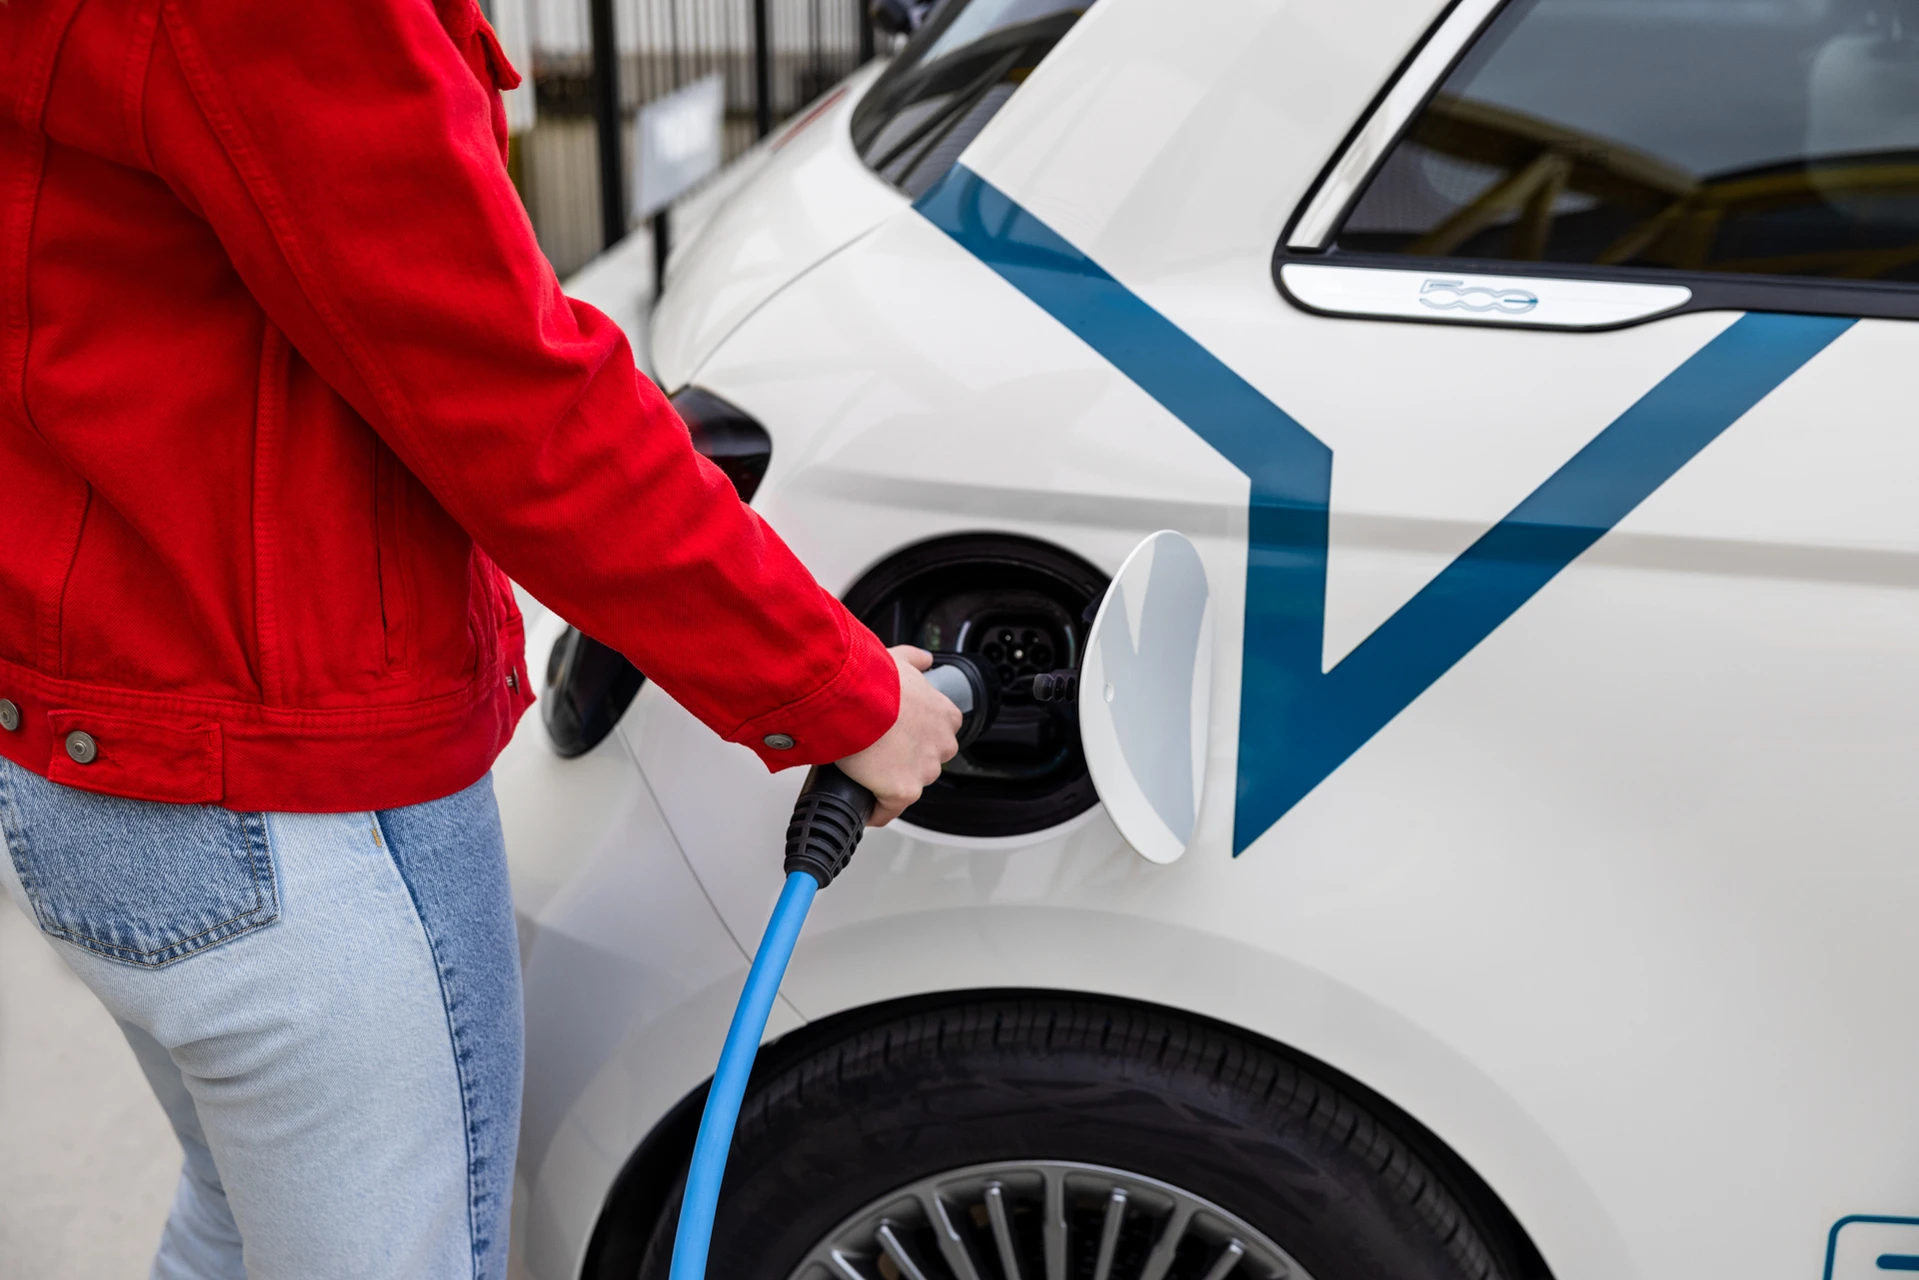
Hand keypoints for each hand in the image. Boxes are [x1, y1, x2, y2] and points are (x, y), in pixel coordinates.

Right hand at [836, 646, 962, 824]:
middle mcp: (942, 744)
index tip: (896, 737)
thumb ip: (915, 660)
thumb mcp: (898, 659)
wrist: (851, 697)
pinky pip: (888, 810)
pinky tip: (862, 804)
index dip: (913, 737)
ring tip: (863, 772)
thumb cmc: (871, 679)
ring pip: (908, 786)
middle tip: (875, 752)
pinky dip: (875, 811)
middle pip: (925, 763)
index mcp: (945, 714)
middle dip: (903, 761)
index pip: (937, 735)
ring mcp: (925, 770)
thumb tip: (924, 659)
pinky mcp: (903, 791)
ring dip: (889, 783)